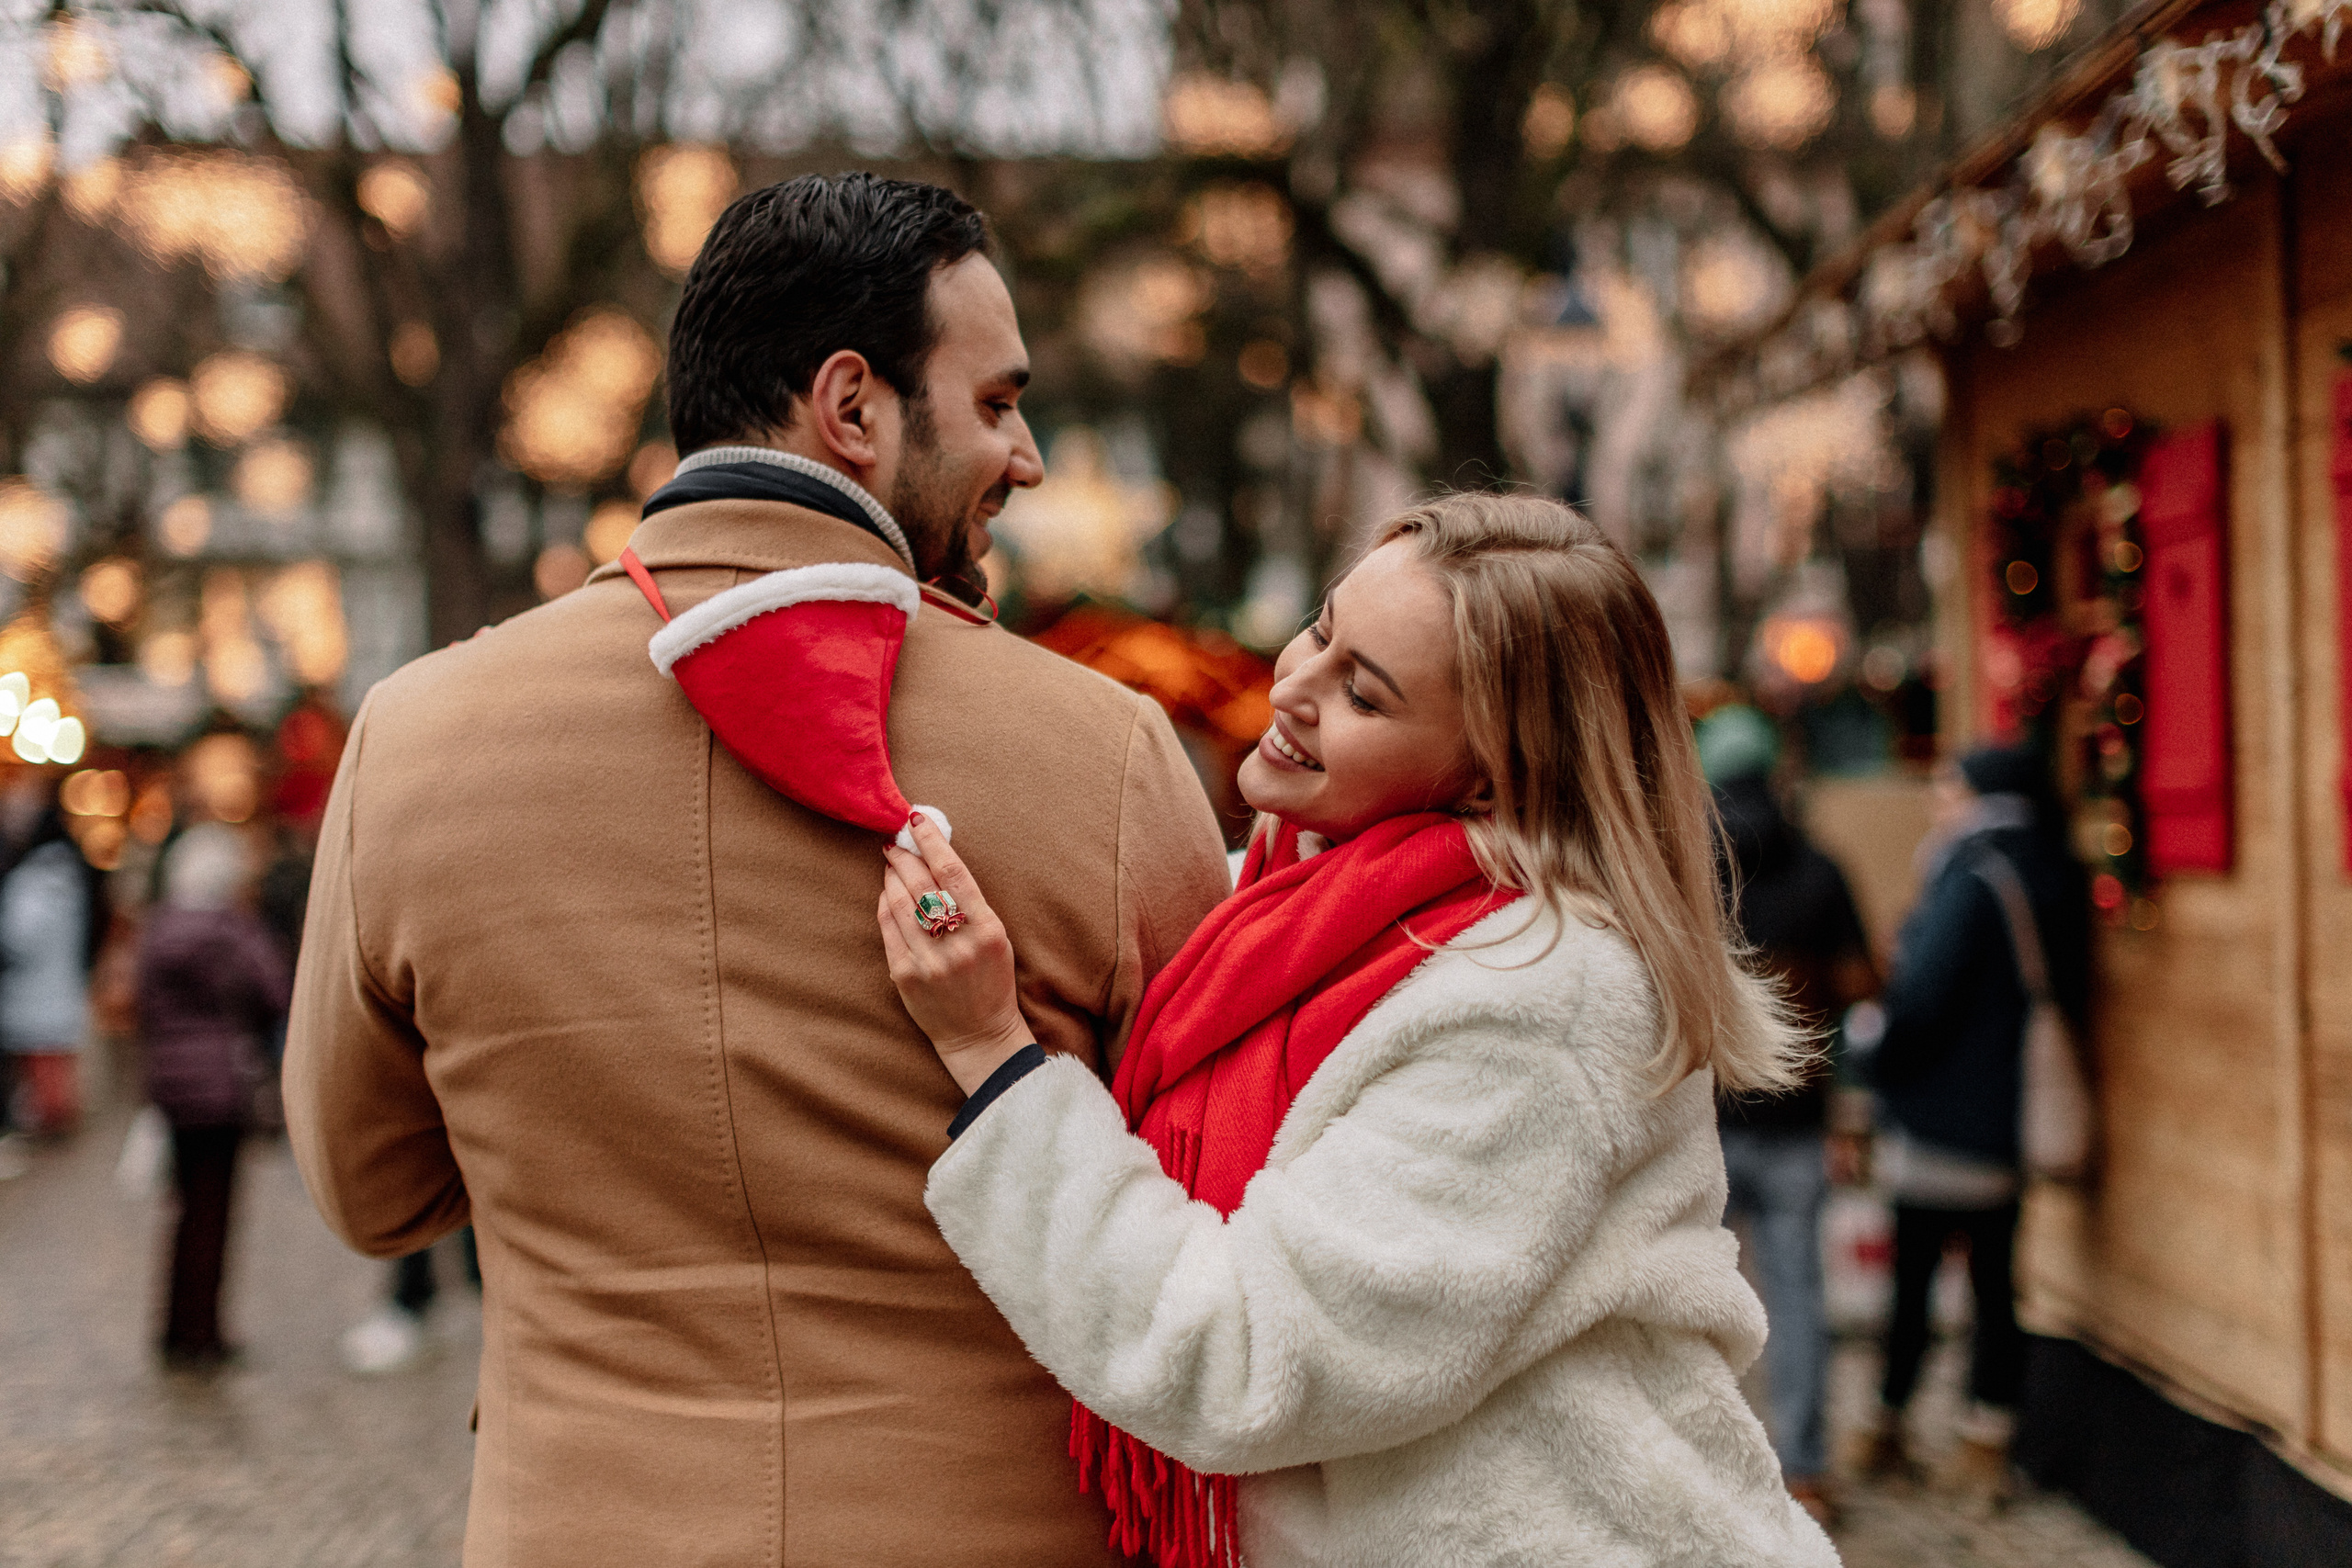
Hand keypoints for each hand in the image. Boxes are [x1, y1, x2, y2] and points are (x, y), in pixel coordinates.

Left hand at [878, 812, 1032, 1095]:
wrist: (980, 1035)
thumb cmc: (991, 979)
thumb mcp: (996, 937)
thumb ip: (970, 901)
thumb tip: (936, 859)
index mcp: (986, 929)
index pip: (953, 873)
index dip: (930, 841)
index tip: (916, 819)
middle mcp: (957, 944)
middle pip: (921, 883)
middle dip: (904, 854)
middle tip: (895, 838)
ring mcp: (928, 961)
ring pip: (899, 903)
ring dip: (892, 876)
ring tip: (891, 861)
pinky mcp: (905, 975)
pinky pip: (888, 928)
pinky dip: (885, 904)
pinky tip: (888, 893)